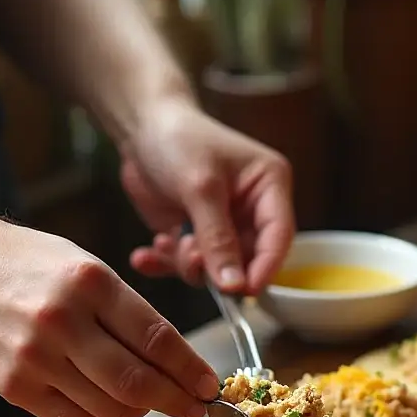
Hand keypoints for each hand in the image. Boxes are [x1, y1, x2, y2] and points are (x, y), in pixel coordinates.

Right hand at [0, 207, 220, 416]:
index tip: (210, 387)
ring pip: (113, 410)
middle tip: (193, 408)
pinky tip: (99, 399)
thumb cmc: (33, 267)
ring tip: (141, 398)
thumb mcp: (90, 270)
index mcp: (91, 284)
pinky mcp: (13, 386)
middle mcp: (62, 320)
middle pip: (137, 383)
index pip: (157, 339)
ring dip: (139, 411)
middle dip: (177, 402)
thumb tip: (180, 367)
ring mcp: (34, 357)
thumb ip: (132, 316)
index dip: (191, 371)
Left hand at [121, 96, 293, 293]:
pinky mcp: (197, 234)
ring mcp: (225, 225)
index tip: (244, 292)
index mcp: (269, 187)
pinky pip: (187, 263)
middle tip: (189, 258)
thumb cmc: (177, 138)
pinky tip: (147, 256)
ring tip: (168, 245)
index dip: (265, 267)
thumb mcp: (200, 187)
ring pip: (217, 268)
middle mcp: (253, 210)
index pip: (279, 236)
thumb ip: (218, 238)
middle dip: (217, 267)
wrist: (138, 124)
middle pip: (248, 259)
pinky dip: (166, 264)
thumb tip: (234, 286)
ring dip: (188, 265)